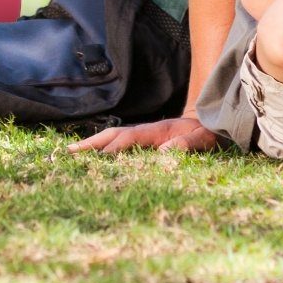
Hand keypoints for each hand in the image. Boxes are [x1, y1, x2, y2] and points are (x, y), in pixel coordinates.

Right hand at [73, 115, 217, 153]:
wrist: (212, 123)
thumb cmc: (210, 132)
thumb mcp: (205, 138)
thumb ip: (189, 143)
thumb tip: (165, 151)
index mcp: (158, 131)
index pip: (130, 138)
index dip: (114, 148)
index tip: (98, 159)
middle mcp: (147, 131)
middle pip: (115, 134)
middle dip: (93, 143)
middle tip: (69, 152)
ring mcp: (144, 135)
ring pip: (114, 138)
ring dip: (93, 145)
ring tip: (71, 153)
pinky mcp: (145, 141)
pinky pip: (120, 144)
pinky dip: (103, 148)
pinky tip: (91, 157)